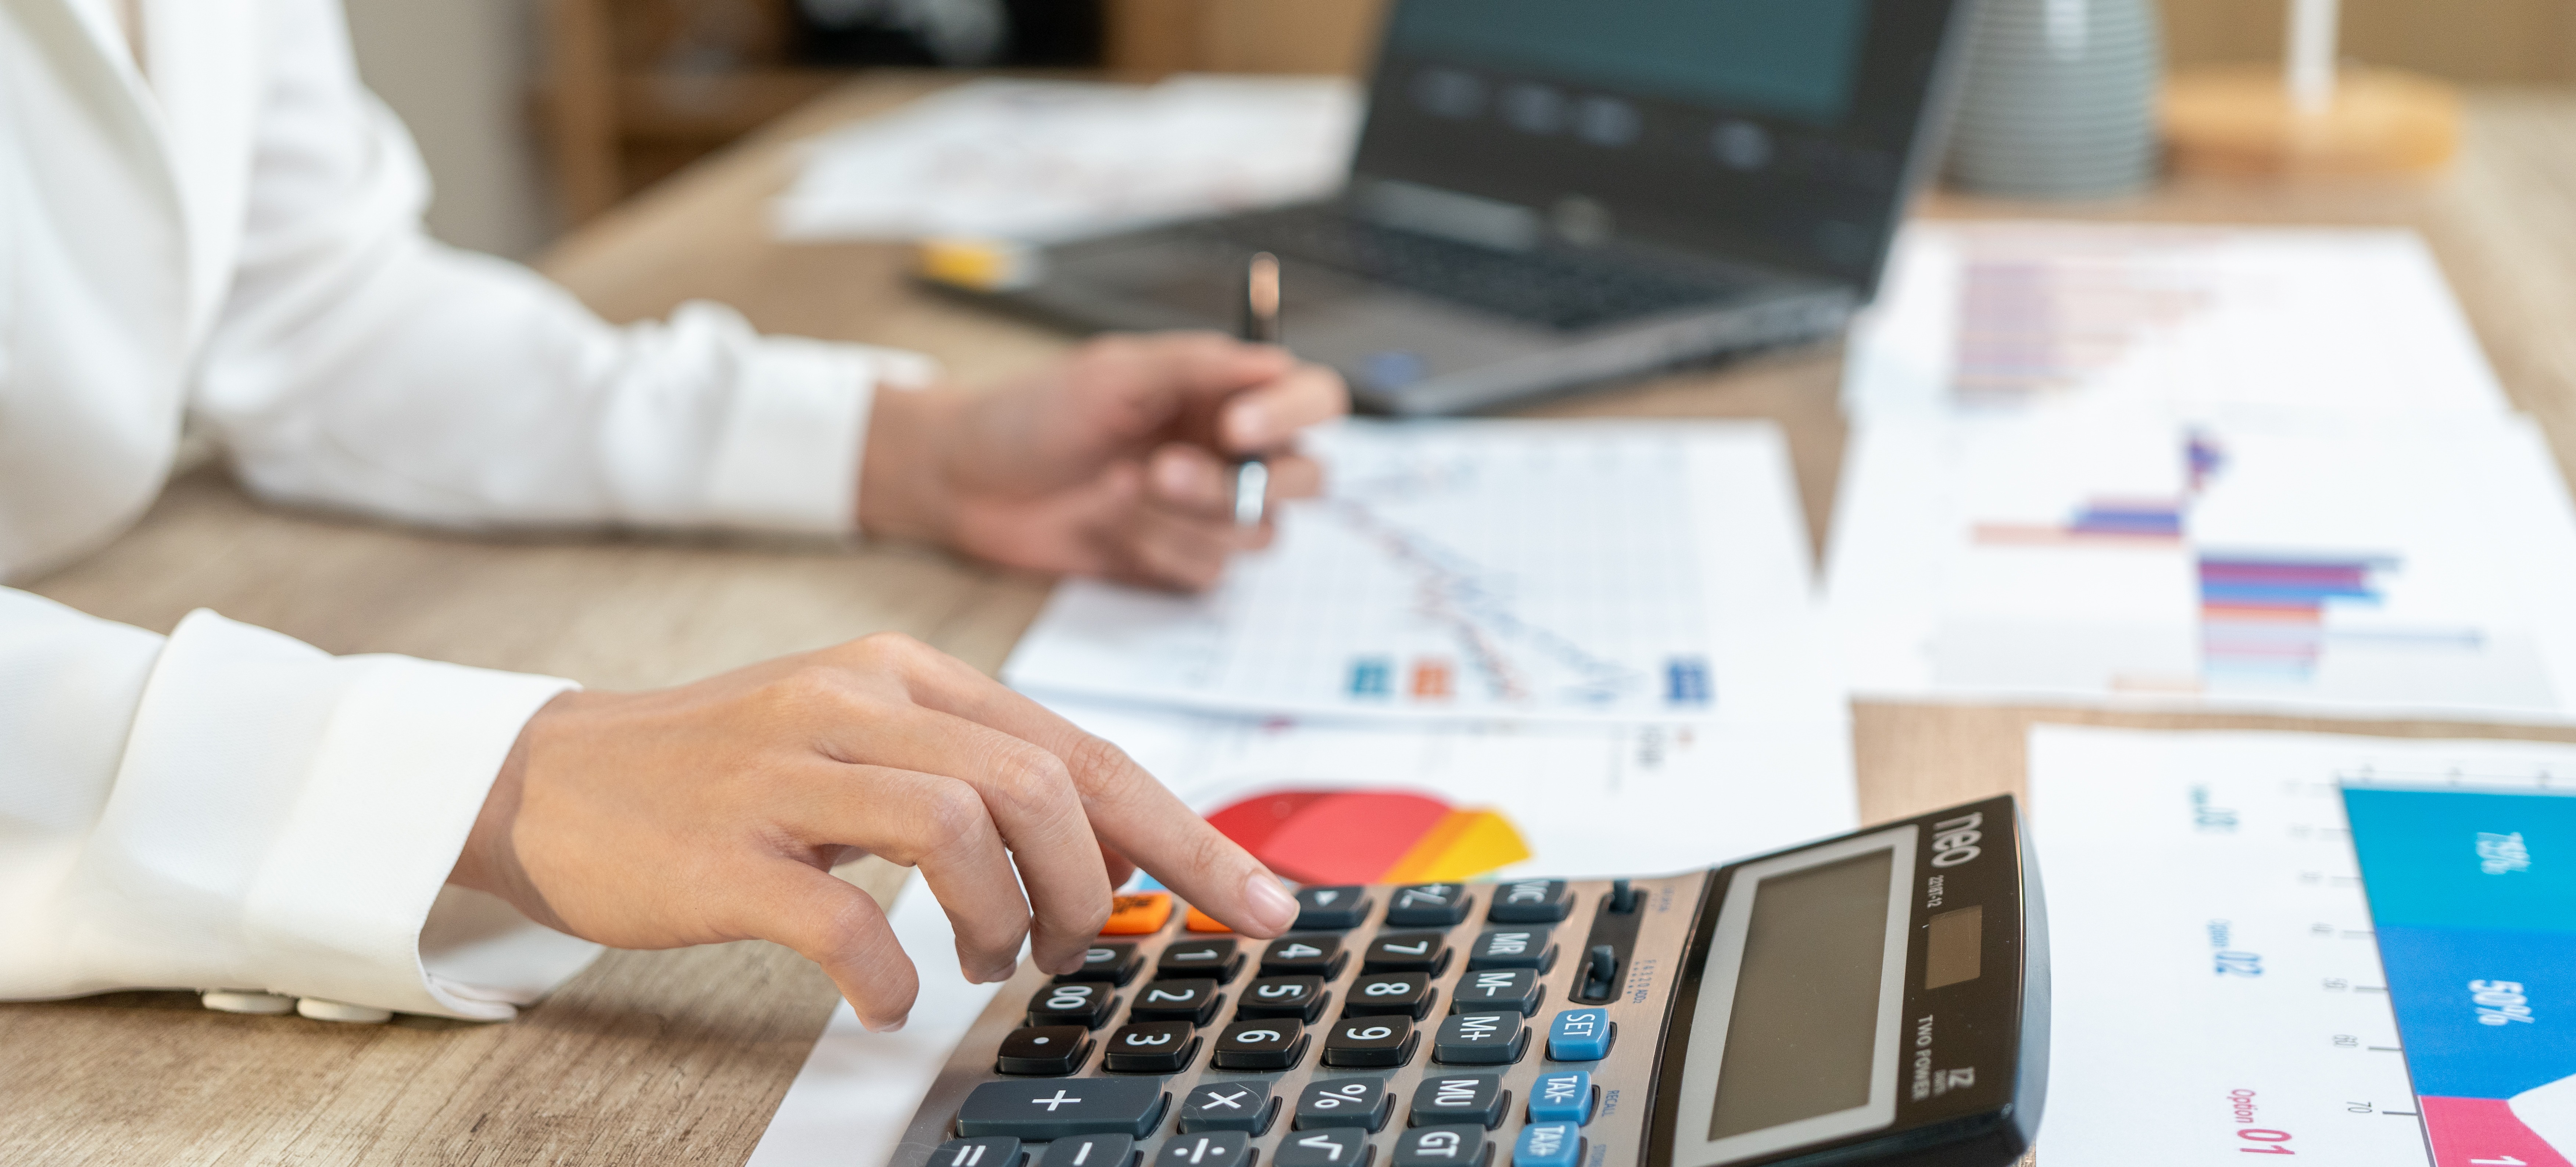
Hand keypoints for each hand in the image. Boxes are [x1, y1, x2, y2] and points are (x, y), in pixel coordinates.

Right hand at [447, 633, 1301, 1030]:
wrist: (552, 779)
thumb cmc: (727, 777)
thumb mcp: (864, 744)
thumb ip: (977, 778)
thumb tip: (1101, 854)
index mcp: (907, 674)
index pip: (1081, 748)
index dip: (1184, 831)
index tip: (1260, 899)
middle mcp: (857, 700)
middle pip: (1040, 781)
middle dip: (1095, 882)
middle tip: (1076, 948)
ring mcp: (786, 770)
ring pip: (961, 825)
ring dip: (1006, 917)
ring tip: (989, 961)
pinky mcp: (725, 849)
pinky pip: (842, 917)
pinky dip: (893, 971)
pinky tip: (894, 997)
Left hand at [859, 332, 1348, 589]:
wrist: (968, 482)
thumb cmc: (1034, 413)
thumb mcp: (1113, 373)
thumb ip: (1197, 367)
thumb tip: (1274, 364)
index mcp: (1225, 392)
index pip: (1313, 399)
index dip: (1293, 415)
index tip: (1235, 426)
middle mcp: (1231, 452)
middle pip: (1304, 478)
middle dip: (1237, 483)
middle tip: (1160, 472)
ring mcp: (1209, 512)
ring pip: (1259, 533)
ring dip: (1191, 518)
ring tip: (1117, 491)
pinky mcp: (1181, 560)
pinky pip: (1211, 572)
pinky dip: (1161, 550)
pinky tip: (1112, 527)